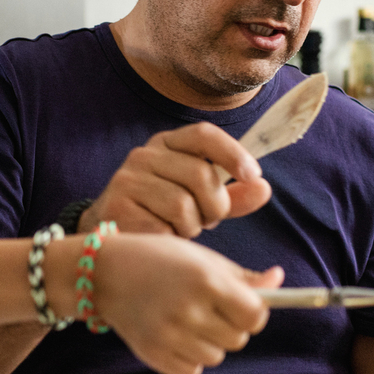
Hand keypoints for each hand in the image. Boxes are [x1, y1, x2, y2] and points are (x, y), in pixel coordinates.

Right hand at [81, 123, 272, 236]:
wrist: (109, 238)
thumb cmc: (160, 213)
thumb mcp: (199, 200)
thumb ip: (231, 196)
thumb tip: (263, 188)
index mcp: (167, 144)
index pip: (203, 135)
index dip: (232, 153)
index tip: (254, 175)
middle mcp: (144, 155)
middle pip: (200, 174)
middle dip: (215, 205)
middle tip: (207, 220)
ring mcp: (127, 179)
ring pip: (182, 204)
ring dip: (191, 226)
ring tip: (180, 229)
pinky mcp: (116, 207)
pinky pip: (161, 227)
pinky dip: (170, 239)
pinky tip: (161, 238)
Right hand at [93, 233, 282, 373]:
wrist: (105, 273)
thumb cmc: (159, 259)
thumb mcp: (202, 259)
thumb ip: (243, 276)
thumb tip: (280, 280)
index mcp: (206, 280)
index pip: (255, 315)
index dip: (254, 313)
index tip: (243, 306)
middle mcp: (189, 309)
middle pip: (238, 339)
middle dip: (232, 327)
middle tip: (211, 309)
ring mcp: (169, 335)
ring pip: (216, 357)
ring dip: (210, 343)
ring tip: (189, 319)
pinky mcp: (154, 355)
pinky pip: (192, 371)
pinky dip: (190, 358)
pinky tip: (175, 334)